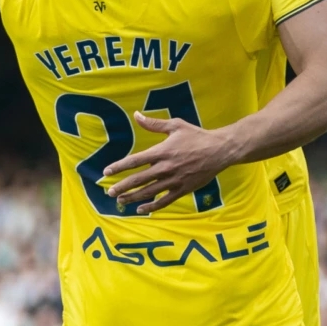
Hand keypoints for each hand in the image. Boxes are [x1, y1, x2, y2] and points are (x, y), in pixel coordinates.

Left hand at [103, 112, 233, 213]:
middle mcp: (165, 167)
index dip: (119, 167)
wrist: (220, 150)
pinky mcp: (183, 189)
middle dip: (122, 187)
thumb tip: (136, 115)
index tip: (106, 172)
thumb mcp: (175, 125)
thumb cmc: (197, 136)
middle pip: (139, 180)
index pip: (135, 161)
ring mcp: (174, 180)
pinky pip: (165, 201)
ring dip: (133, 197)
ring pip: (149, 192)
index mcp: (161, 151)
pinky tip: (141, 210)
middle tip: (109, 192)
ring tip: (120, 201)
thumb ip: (154, 123)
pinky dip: (152, 207)